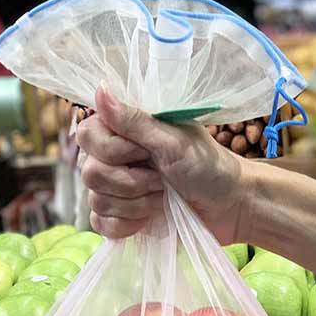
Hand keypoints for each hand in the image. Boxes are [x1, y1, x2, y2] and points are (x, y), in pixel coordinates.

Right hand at [78, 86, 249, 241]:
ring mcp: (114, 190)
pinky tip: (151, 217)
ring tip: (164, 197)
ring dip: (137, 204)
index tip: (146, 153)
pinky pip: (101, 225)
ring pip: (96, 201)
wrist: (229, 207)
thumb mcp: (174, 141)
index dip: (115, 151)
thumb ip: (135, 121)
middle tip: (162, 179)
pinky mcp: (120, 218)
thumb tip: (99, 90)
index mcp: (123, 131)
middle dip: (132, 182)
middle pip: (90, 173)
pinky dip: (128, 225)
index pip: (86, 136)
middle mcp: (112, 158)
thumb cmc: (208, 167)